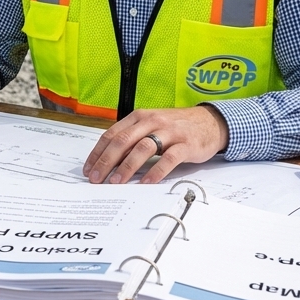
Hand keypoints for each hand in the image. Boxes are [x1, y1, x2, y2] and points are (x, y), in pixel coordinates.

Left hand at [81, 106, 228, 183]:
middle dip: (106, 161)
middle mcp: (152, 121)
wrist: (211, 122)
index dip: (98, 152)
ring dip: (127, 166)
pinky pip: (169, 158)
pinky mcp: (186, 144)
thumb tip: (108, 161)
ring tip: (116, 182)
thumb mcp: (151, 126)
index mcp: (140, 117)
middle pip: (123, 141)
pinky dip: (156, 171)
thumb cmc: (176, 126)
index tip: (88, 169)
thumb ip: (133, 138)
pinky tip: (147, 183)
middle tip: (96, 178)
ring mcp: (170, 132)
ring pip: (143, 148)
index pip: (112, 134)